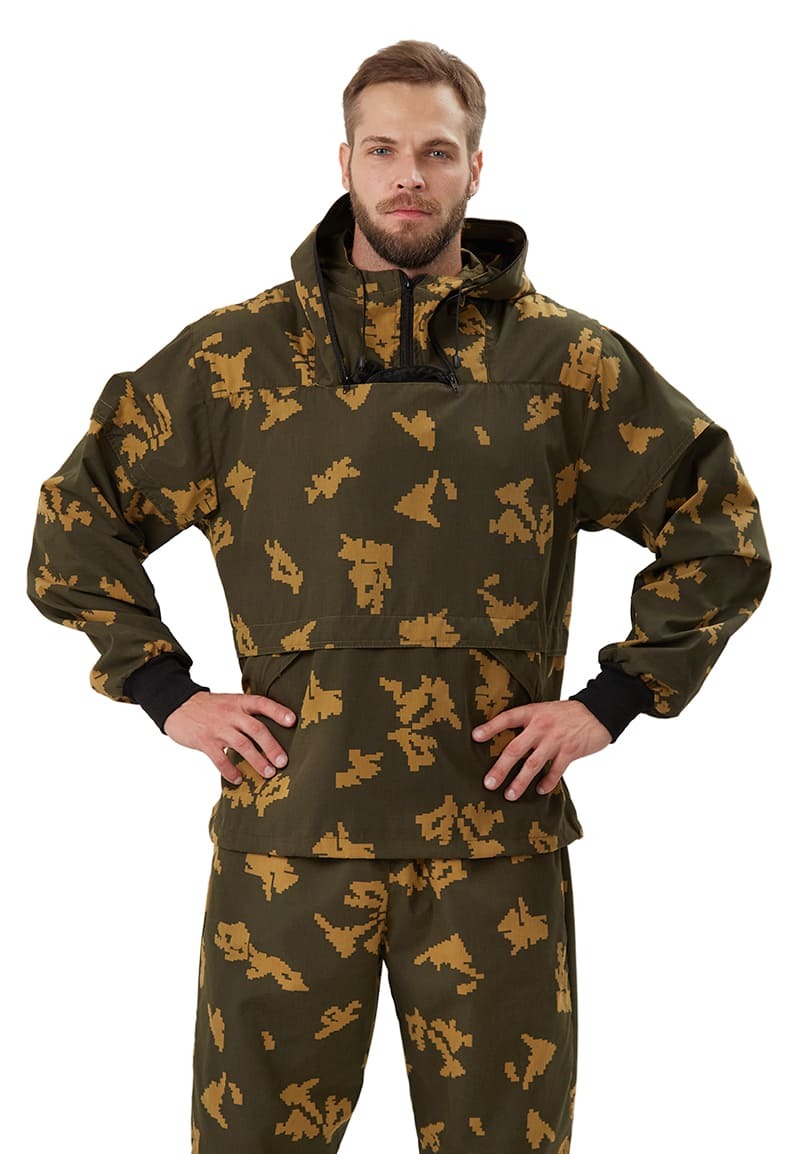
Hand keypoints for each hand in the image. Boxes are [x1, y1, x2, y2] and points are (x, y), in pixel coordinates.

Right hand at [164, 692, 295, 784]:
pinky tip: (238, 779)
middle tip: (283, 762)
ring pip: (241, 744)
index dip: (278, 711)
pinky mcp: (204, 741)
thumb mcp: (230, 702)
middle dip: (271, 746)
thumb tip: (272, 729)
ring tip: (268, 773)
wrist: (178, 705)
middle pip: (255, 728)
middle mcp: (230, 714)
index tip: (293, 721)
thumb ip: (247, 712)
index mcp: (239, 702)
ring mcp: (217, 728)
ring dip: (256, 760)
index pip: (262, 703)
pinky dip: (230, 770)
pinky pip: (219, 758)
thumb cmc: (210, 708)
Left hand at [472, 700, 610, 799]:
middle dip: (500, 768)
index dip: (491, 727)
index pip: (507, 718)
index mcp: (533, 713)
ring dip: (520, 782)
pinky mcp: (570, 751)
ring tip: (509, 795)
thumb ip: (528, 723)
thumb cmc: (566, 714)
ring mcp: (556, 740)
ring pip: (533, 764)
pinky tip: (540, 791)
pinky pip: (555, 771)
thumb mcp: (544, 710)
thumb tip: (507, 741)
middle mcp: (541, 726)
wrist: (598, 712)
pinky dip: (547, 782)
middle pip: (515, 749)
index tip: (475, 737)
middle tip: (488, 784)